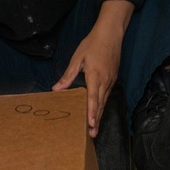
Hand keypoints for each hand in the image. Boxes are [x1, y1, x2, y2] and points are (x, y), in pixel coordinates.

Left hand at [52, 0, 132, 137]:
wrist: (111, 34)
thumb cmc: (92, 44)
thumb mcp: (77, 59)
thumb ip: (68, 75)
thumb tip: (56, 89)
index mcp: (95, 76)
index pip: (93, 98)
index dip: (91, 112)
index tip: (90, 124)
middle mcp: (105, 81)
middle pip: (100, 105)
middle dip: (96, 120)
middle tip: (92, 135)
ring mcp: (111, 81)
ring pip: (104, 102)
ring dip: (99, 115)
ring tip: (94, 129)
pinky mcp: (113, 79)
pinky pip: (106, 96)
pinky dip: (102, 106)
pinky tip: (97, 113)